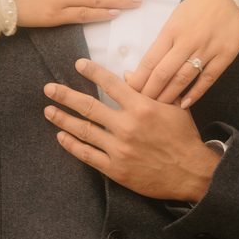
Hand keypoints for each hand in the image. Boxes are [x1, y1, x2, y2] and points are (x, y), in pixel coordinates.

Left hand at [44, 59, 220, 202]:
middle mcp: (127, 126)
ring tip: (48, 110)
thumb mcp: (173, 107)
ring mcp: (119, 149)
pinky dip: (72, 145)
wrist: (191, 173)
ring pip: (84, 131)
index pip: (111, 84)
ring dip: (63, 119)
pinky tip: (61, 136)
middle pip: (89, 107)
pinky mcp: (116, 169)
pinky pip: (88, 155)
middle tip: (49, 88)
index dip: (92, 72)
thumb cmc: (183, 137)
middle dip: (66, 96)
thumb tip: (127, 74)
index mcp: (141, 107)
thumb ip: (150, 90)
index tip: (78, 64)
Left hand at [125, 0, 238, 107]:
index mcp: (172, 30)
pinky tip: (183, 104)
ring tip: (158, 108)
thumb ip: (164, 40)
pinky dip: (195, 93)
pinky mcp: (224, 56)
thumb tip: (147, 64)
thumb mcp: (176, 17)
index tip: (129, 91)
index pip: (150, 60)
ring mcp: (207, 50)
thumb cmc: (199, 7)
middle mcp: (188, 41)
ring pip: (183, 78)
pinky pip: (208, 78)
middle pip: (163, 73)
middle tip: (140, 106)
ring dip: (169, 96)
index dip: (138, 79)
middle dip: (150, 92)